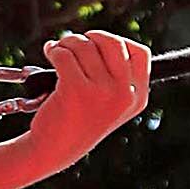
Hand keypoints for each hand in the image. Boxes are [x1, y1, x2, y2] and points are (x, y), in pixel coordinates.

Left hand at [19, 29, 151, 172]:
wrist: (52, 151)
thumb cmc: (78, 123)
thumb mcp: (110, 105)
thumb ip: (117, 77)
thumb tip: (104, 39)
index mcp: (137, 98)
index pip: (139, 53)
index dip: (119, 42)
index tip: (99, 46)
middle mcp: (124, 95)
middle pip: (113, 43)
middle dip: (91, 37)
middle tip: (74, 44)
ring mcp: (101, 92)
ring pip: (85, 46)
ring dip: (67, 42)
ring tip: (57, 50)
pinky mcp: (75, 90)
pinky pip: (64, 54)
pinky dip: (54, 50)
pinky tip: (50, 53)